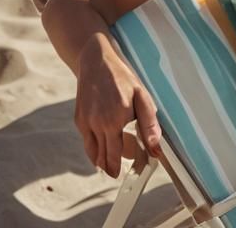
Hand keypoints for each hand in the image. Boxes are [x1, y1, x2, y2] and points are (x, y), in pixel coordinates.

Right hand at [75, 36, 162, 176]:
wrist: (96, 62)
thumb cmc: (122, 78)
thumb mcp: (141, 96)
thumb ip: (149, 123)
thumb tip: (156, 148)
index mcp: (115, 120)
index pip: (119, 154)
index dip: (127, 164)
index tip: (137, 168)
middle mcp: (98, 125)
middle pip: (105, 158)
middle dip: (114, 167)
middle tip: (122, 172)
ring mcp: (86, 123)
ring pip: (94, 154)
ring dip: (103, 162)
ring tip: (112, 166)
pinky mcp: (79, 120)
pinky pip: (87, 143)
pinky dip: (94, 151)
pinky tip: (103, 151)